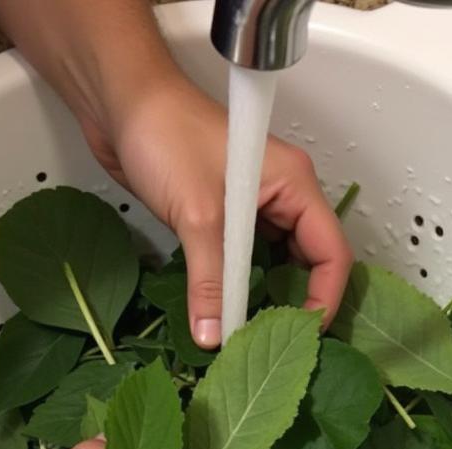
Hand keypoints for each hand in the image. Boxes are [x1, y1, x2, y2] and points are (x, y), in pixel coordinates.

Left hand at [83, 71, 352, 348]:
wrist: (119, 103)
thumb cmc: (164, 132)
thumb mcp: (196, 215)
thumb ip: (210, 281)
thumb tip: (215, 335)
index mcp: (295, 185)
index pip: (332, 253)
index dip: (325, 298)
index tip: (306, 335)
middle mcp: (284, 196)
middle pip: (311, 263)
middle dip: (299, 303)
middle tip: (279, 342)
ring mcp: (258, 206)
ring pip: (278, 264)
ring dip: (267, 297)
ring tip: (254, 334)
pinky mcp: (230, 216)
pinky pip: (249, 261)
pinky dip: (242, 286)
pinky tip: (231, 311)